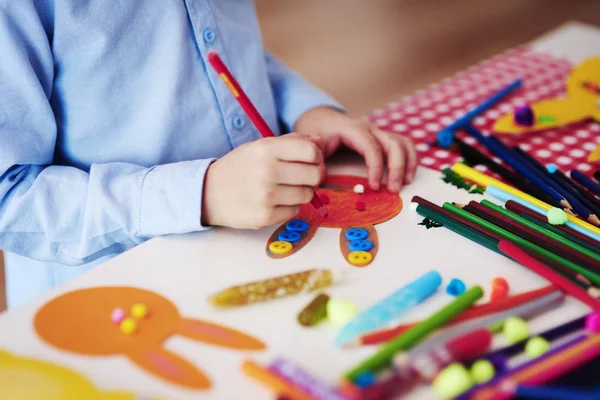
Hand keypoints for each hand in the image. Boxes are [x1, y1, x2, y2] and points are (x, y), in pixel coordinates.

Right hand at [202, 133, 323, 228]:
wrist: (208, 193)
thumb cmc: (240, 167)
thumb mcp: (260, 147)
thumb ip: (292, 142)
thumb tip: (322, 143)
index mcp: (266, 149)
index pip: (311, 152)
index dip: (317, 157)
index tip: (311, 161)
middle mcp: (267, 172)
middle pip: (315, 175)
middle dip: (313, 176)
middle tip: (301, 177)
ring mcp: (266, 196)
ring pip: (307, 195)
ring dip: (300, 192)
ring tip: (284, 189)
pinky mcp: (265, 216)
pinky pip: (295, 212)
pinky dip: (289, 207)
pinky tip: (274, 201)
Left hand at [295, 107, 417, 191]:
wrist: (322, 118)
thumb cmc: (318, 131)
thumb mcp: (312, 142)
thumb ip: (316, 158)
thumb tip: (321, 177)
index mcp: (353, 129)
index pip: (371, 147)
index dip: (376, 168)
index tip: (374, 187)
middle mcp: (370, 129)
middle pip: (393, 143)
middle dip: (397, 168)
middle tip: (394, 190)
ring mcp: (379, 133)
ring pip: (403, 143)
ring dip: (408, 163)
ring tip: (406, 183)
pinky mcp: (383, 139)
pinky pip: (403, 146)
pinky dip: (409, 160)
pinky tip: (407, 176)